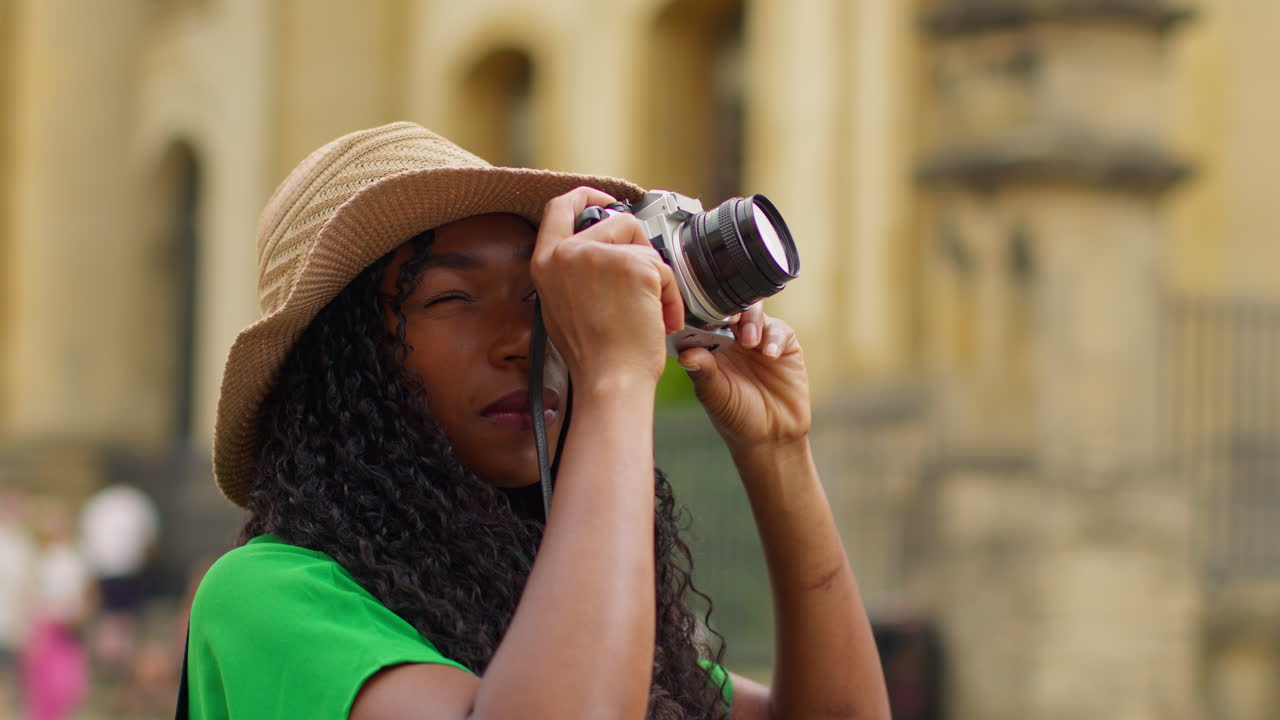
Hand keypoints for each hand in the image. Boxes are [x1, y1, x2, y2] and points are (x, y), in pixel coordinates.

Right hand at [533, 187, 684, 387]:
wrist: (610, 380)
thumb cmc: (594, 355)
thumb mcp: (562, 305)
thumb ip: (573, 271)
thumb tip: (601, 250)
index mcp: (546, 262)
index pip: (560, 207)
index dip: (587, 196)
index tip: (607, 201)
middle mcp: (567, 253)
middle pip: (616, 222)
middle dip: (639, 249)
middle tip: (645, 283)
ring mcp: (599, 256)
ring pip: (643, 244)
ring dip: (657, 277)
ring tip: (652, 311)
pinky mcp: (632, 265)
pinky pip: (663, 266)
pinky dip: (670, 293)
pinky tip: (661, 318)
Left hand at [677, 304, 810, 454]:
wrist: (772, 436)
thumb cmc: (736, 417)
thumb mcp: (715, 396)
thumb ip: (703, 373)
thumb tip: (685, 355)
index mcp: (709, 346)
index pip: (702, 318)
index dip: (701, 311)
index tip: (701, 311)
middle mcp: (732, 338)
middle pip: (730, 307)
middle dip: (729, 308)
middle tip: (730, 318)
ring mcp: (759, 338)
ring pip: (755, 312)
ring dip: (751, 322)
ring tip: (749, 342)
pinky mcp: (783, 344)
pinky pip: (779, 330)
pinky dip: (773, 338)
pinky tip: (769, 355)